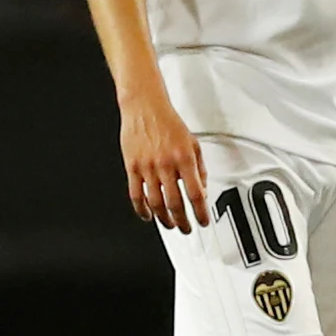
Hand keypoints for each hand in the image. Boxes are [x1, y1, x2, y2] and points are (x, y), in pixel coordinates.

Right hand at [120, 91, 210, 231]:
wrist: (145, 107)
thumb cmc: (167, 122)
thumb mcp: (193, 143)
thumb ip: (199, 168)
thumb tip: (203, 190)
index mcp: (184, 158)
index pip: (196, 193)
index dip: (200, 212)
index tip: (202, 221)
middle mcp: (166, 165)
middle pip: (175, 203)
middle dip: (182, 221)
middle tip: (186, 228)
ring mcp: (147, 167)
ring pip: (156, 203)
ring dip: (164, 219)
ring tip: (170, 224)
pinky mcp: (132, 167)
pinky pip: (136, 194)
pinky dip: (142, 210)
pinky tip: (148, 215)